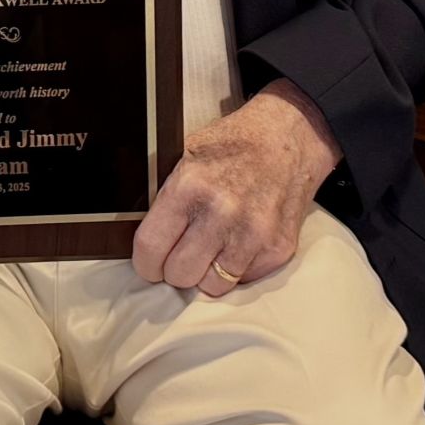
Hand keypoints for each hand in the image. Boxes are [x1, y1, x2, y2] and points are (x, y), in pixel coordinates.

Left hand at [132, 80, 339, 295]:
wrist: (287, 137)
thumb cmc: (232, 146)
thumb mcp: (185, 154)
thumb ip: (163, 195)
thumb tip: (138, 233)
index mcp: (190, 185)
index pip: (151, 247)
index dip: (145, 262)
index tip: (149, 263)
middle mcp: (222, 212)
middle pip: (179, 275)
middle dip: (175, 269)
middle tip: (181, 253)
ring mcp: (254, 234)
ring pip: (212, 286)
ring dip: (206, 272)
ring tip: (210, 247)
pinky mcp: (278, 249)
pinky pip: (242, 281)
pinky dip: (235, 269)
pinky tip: (237, 242)